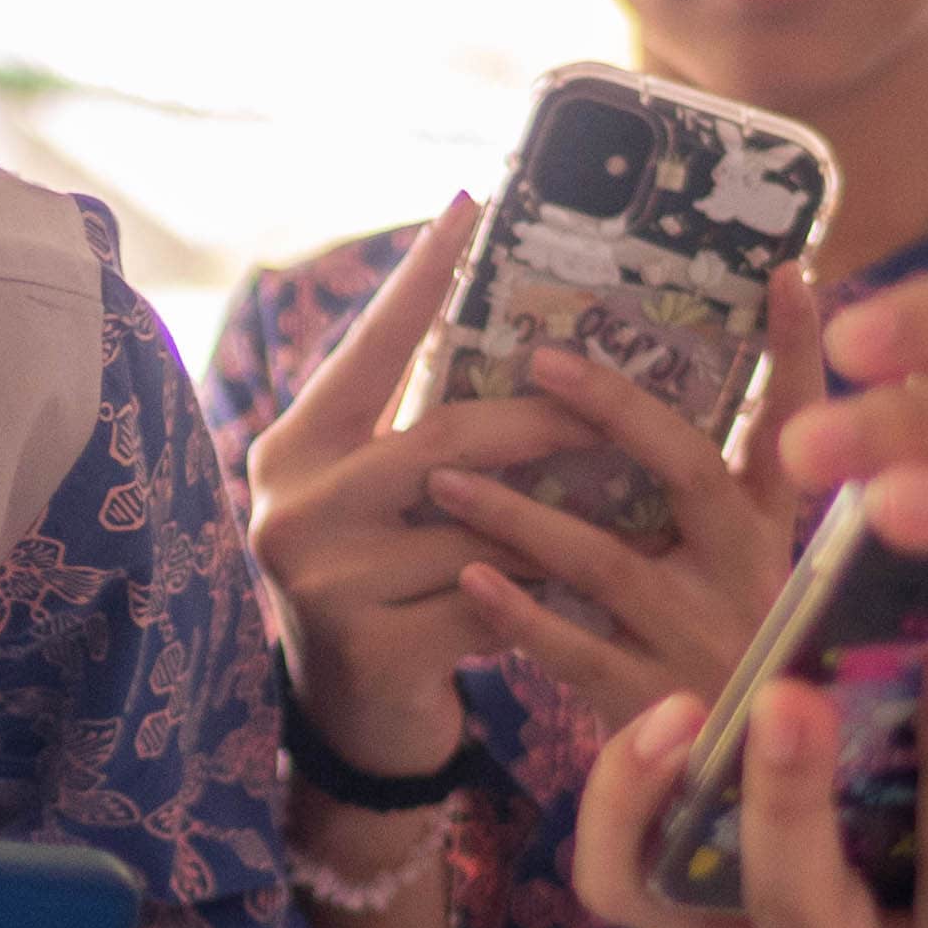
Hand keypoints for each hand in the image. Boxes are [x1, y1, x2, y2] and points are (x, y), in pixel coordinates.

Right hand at [239, 202, 608, 770]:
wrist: (353, 724)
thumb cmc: (384, 581)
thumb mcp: (378, 497)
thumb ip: (419, 429)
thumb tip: (522, 335)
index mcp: (293, 449)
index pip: (369, 351)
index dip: (420, 281)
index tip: (471, 204)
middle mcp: (293, 506)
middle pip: (446, 439)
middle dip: (546, 418)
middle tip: (624, 392)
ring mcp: (327, 581)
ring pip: (480, 527)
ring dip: (564, 516)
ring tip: (635, 490)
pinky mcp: (374, 647)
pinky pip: (493, 601)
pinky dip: (549, 590)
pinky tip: (596, 582)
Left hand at [428, 263, 819, 730]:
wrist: (731, 795)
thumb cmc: (723, 662)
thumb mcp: (745, 574)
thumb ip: (715, 494)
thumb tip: (659, 394)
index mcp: (776, 533)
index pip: (797, 426)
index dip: (798, 349)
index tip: (787, 269)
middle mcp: (751, 577)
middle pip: (688, 470)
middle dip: (614, 407)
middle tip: (540, 355)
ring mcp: (702, 642)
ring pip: (607, 561)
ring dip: (520, 512)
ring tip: (443, 473)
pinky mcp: (654, 707)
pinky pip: (576, 650)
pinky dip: (520, 612)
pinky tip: (468, 578)